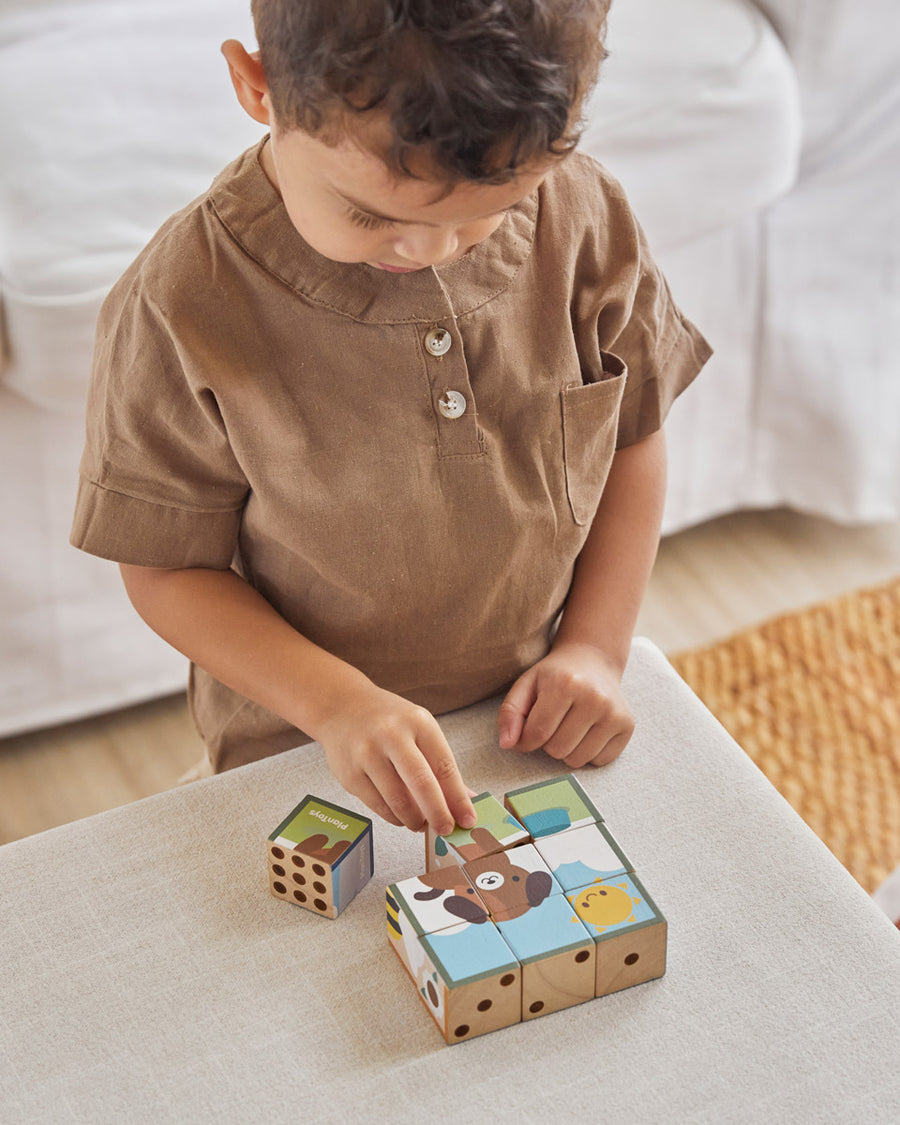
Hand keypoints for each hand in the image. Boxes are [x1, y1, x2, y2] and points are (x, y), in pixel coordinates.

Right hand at [315, 682, 476, 835]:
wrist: (341, 707)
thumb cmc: (387, 720)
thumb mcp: (419, 728)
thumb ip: (441, 764)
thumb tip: (466, 800)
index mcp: (418, 722)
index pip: (444, 766)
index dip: (458, 799)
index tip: (468, 820)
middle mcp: (392, 735)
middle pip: (422, 783)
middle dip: (438, 814)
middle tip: (446, 830)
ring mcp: (368, 754)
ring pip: (398, 801)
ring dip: (415, 820)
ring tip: (422, 824)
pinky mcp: (350, 774)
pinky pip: (378, 806)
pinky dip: (394, 818)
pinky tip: (401, 816)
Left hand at [497, 642, 633, 767]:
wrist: (593, 660)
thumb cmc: (554, 676)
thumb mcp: (526, 685)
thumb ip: (510, 713)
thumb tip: (507, 745)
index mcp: (565, 684)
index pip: (536, 734)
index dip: (525, 740)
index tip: (527, 732)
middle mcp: (594, 698)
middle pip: (557, 750)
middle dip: (548, 742)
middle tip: (553, 722)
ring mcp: (614, 713)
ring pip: (577, 760)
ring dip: (567, 750)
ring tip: (569, 726)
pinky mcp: (627, 726)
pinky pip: (598, 761)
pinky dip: (588, 752)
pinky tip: (588, 730)